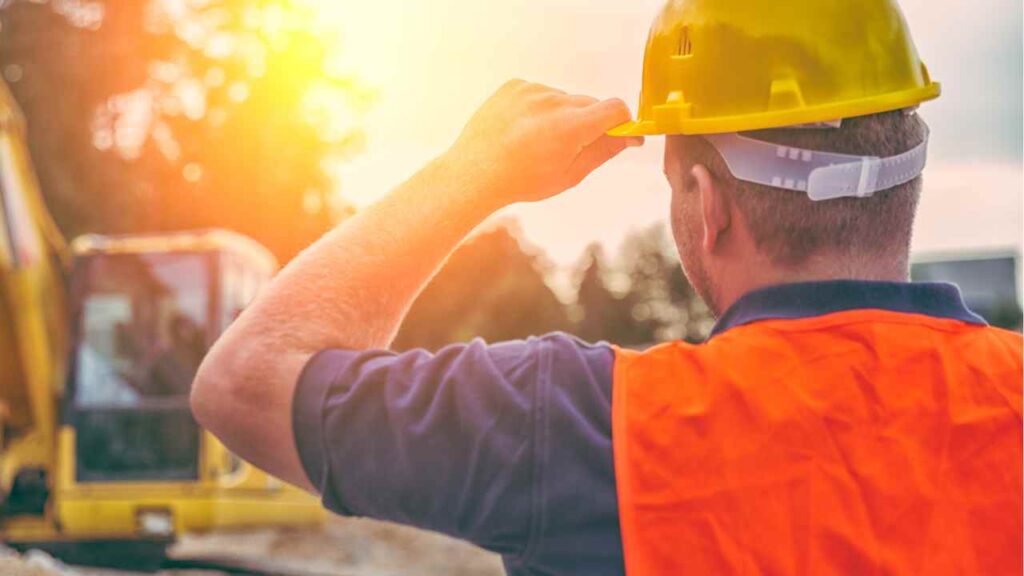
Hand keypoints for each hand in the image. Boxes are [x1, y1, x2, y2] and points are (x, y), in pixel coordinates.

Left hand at [443, 80, 643, 207]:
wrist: (474, 173)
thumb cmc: (523, 181)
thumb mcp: (570, 175)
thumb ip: (603, 152)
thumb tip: (629, 137)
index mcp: (572, 126)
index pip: (615, 108)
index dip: (622, 122)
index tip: (620, 134)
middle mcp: (554, 101)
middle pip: (589, 104)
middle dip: (589, 122)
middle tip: (569, 147)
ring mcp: (532, 90)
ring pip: (563, 99)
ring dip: (561, 115)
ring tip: (537, 141)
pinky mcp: (515, 85)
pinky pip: (540, 93)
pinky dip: (538, 108)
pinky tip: (522, 130)